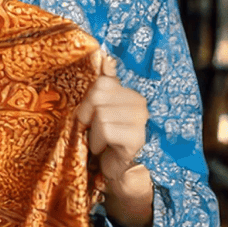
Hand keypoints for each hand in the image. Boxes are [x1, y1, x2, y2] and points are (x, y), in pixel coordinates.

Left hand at [76, 47, 148, 184]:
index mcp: (130, 92)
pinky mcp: (137, 137)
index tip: (87, 116)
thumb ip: (102, 84)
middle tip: (89, 129)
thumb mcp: (99, 108)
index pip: (102, 82)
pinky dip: (96, 141)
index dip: (87, 100)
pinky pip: (105, 129)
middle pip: (98, 95)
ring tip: (98, 140)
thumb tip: (105, 57)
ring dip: (91, 131)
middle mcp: (140, 102)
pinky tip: (102, 148)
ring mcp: (141, 120)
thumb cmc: (103, 138)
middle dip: (86, 114)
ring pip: (100, 114)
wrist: (114, 169)